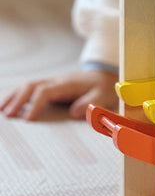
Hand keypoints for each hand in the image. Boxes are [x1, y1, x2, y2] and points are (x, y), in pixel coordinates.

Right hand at [0, 70, 117, 120]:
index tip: (28, 119)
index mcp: (68, 84)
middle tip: (6, 114)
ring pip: (28, 85)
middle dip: (17, 99)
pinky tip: (10, 105)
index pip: (46, 91)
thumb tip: (74, 113)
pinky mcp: (50, 87)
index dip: (36, 104)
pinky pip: (31, 89)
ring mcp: (52, 83)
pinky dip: (18, 95)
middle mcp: (57, 81)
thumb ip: (90, 103)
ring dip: (13, 96)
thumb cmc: (103, 86)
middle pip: (32, 86)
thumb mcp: (103, 95)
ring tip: (1, 109)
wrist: (104, 75)